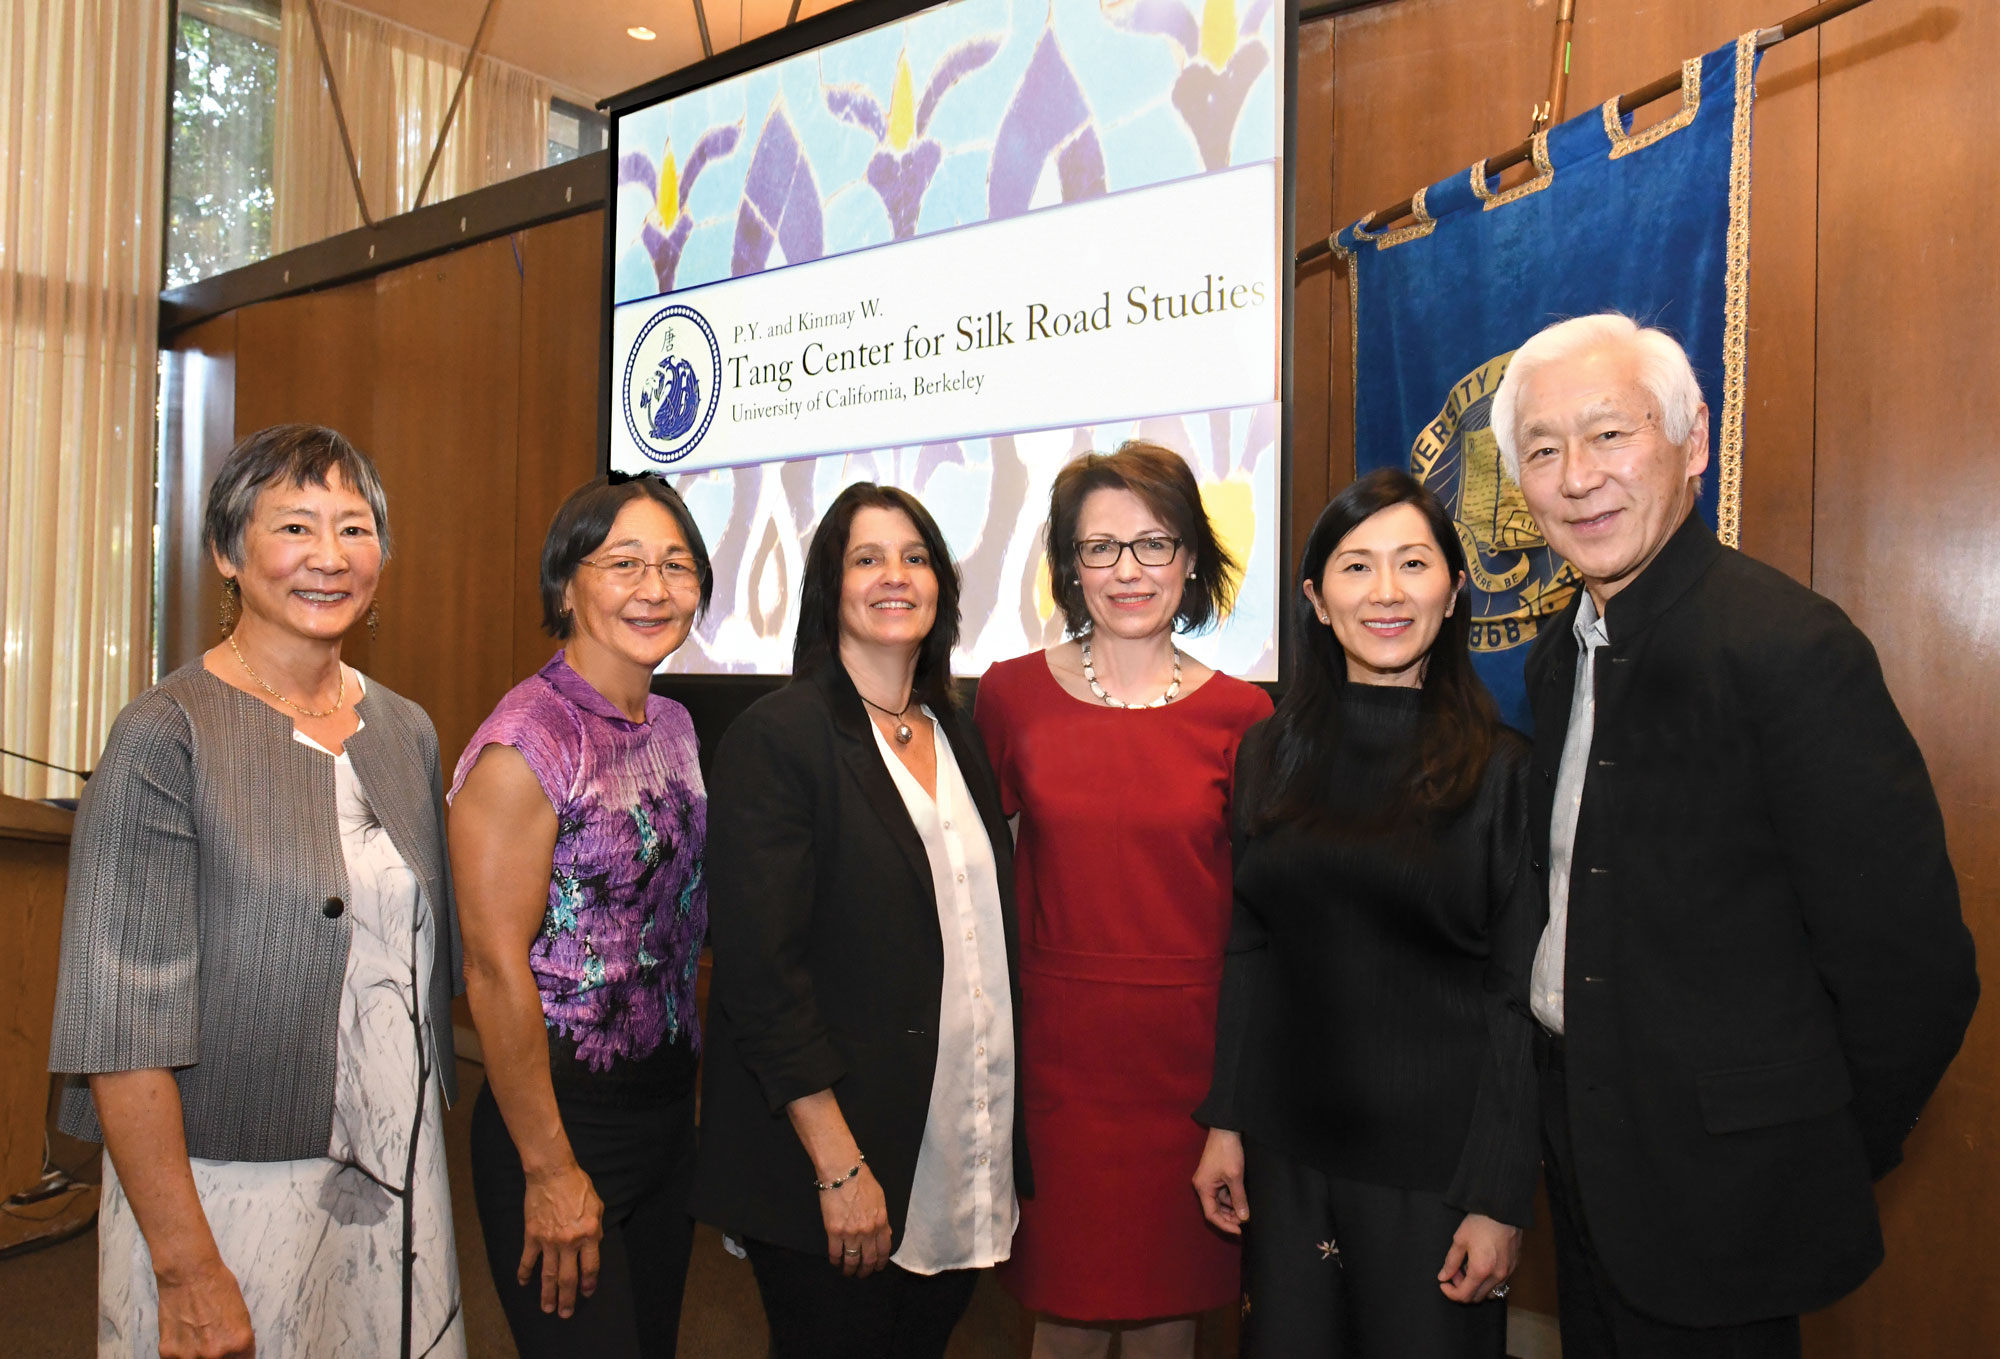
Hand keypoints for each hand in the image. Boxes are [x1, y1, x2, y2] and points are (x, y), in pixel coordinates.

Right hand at [155, 1255, 254, 1358]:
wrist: (188, 1274)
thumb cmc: (217, 1286)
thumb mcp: (241, 1314)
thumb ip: (237, 1340)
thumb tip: (235, 1354)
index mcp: (240, 1342)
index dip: (238, 1356)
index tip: (233, 1353)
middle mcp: (216, 1354)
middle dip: (219, 1355)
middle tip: (212, 1340)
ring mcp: (191, 1356)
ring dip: (198, 1355)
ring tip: (197, 1337)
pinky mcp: (169, 1354)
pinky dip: (182, 1352)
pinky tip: (184, 1336)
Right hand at [520, 1160, 604, 1317]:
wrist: (552, 1174)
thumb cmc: (578, 1186)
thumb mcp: (597, 1206)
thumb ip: (596, 1229)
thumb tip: (594, 1245)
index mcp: (589, 1234)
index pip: (590, 1267)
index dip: (588, 1283)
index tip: (586, 1294)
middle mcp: (569, 1242)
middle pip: (569, 1278)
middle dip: (568, 1298)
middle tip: (565, 1314)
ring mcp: (549, 1241)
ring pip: (548, 1275)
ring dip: (548, 1294)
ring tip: (548, 1308)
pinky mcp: (532, 1236)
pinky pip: (528, 1260)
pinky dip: (524, 1273)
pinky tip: (523, 1283)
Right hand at [818, 1163, 892, 1277]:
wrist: (843, 1172)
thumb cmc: (862, 1180)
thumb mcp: (880, 1199)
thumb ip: (883, 1219)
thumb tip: (885, 1233)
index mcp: (881, 1222)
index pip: (884, 1250)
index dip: (881, 1262)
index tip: (877, 1267)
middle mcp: (868, 1231)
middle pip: (869, 1259)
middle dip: (866, 1270)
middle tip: (862, 1274)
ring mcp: (851, 1233)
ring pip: (852, 1260)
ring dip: (850, 1269)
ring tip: (848, 1272)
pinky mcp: (834, 1231)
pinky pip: (835, 1253)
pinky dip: (836, 1261)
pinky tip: (835, 1263)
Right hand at [1192, 1128, 1248, 1235]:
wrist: (1226, 1128)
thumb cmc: (1227, 1151)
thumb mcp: (1235, 1177)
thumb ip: (1239, 1199)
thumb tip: (1243, 1218)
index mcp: (1203, 1187)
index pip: (1211, 1214)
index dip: (1225, 1225)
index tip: (1239, 1230)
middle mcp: (1203, 1185)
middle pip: (1215, 1209)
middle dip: (1229, 1217)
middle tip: (1245, 1222)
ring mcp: (1209, 1180)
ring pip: (1220, 1201)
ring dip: (1232, 1208)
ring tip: (1246, 1212)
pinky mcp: (1215, 1175)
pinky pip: (1223, 1192)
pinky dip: (1232, 1198)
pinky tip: (1243, 1200)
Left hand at [1438, 1212, 1521, 1303]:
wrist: (1503, 1209)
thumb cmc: (1480, 1222)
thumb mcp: (1459, 1240)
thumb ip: (1451, 1262)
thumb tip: (1443, 1277)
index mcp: (1480, 1271)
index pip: (1464, 1295)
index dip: (1450, 1293)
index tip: (1443, 1283)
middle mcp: (1496, 1276)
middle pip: (1477, 1297)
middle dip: (1462, 1289)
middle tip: (1455, 1272)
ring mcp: (1508, 1272)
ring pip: (1490, 1293)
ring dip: (1476, 1287)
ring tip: (1468, 1269)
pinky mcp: (1514, 1266)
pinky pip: (1500, 1284)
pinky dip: (1488, 1281)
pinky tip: (1482, 1265)